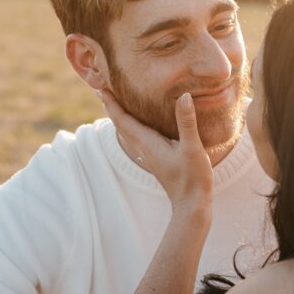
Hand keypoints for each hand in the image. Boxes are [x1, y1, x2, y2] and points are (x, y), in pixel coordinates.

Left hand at [101, 90, 212, 213]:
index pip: (123, 120)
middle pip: (121, 125)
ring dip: (120, 116)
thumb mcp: (191, 148)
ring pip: (128, 132)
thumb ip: (186, 122)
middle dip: (112, 107)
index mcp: (147, 143)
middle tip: (102, 90)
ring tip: (116, 102)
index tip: (101, 88)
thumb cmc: (193, 178)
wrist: (192, 205)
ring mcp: (149, 155)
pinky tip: (139, 124)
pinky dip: (132, 126)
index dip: (111, 104)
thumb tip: (183, 95)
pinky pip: (138, 138)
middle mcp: (144, 148)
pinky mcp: (156, 159)